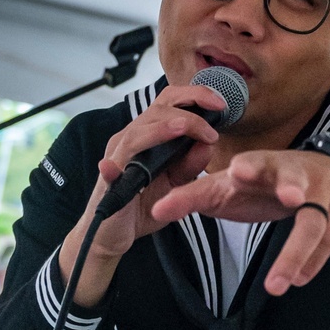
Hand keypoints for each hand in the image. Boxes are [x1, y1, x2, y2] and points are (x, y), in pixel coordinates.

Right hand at [59, 85, 224, 302]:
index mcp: (148, 135)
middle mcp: (131, 139)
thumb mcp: (175, 184)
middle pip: (158, 107)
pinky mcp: (108, 181)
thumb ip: (190, 165)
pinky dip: (116, 164)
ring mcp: (117, 157)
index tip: (221, 104)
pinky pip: (111, 168)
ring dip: (164, 127)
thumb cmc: (142, 204)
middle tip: (216, 112)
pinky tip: (120, 164)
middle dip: (189, 103)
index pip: (170, 103)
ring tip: (186, 127)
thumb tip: (209, 143)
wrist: (114, 233)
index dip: (194, 96)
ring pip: (138, 131)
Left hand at [149, 149, 329, 295]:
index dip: (249, 166)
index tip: (237, 172)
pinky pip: (329, 240)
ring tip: (277, 284)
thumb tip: (154, 211)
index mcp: (263, 166)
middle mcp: (295, 174)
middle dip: (292, 188)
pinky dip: (313, 262)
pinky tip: (297, 280)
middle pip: (295, 181)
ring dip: (297, 252)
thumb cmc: (265, 183)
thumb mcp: (228, 187)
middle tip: (290, 198)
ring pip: (314, 222)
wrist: (325, 172)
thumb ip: (193, 197)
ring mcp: (322, 192)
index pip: (256, 163)